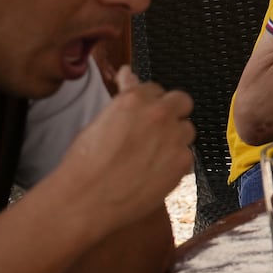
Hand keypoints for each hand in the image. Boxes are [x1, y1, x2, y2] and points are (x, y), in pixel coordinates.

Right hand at [50, 67, 192, 240]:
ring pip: (187, 129)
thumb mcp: (100, 121)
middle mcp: (160, 113)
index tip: (144, 113)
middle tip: (157, 129)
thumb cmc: (84, 161)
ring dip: (175, 137)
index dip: (151, 102)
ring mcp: (174, 137)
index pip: (156, 89)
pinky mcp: (182, 162)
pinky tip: (155, 171)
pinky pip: (187, 155)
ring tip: (152, 155)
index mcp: (135, 98)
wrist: (86, 199)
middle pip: (182, 102)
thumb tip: (129, 73)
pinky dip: (175, 162)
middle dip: (172, 111)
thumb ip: (124, 98)